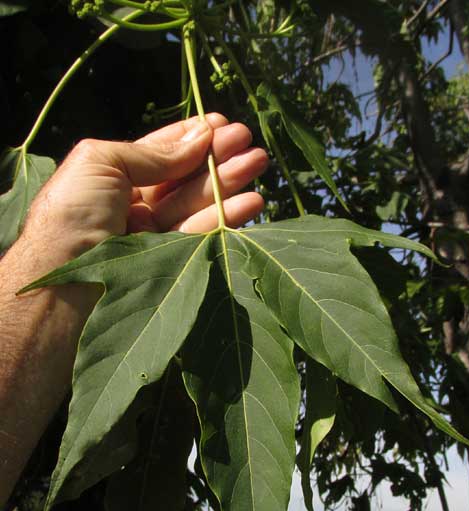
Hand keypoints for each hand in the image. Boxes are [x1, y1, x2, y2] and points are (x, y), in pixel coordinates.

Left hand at [21, 113, 267, 269]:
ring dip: (229, 183)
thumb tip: (200, 136)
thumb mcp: (101, 162)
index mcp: (111, 180)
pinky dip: (228, 217)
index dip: (189, 138)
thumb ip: (152, 152)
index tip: (220, 123)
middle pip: (183, 178)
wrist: (62, 283)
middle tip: (248, 139)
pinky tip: (252, 201)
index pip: (159, 155)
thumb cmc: (71, 214)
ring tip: (259, 161)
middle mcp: (132, 207)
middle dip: (216, 157)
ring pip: (197, 205)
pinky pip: (202, 236)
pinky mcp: (169, 265)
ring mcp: (151, 237)